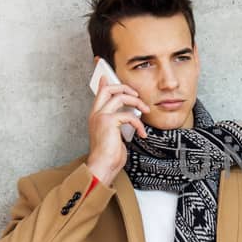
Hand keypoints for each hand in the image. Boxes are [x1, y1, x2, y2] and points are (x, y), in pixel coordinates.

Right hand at [88, 60, 148, 180]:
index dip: (104, 82)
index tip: (107, 74)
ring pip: (120, 97)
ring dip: (136, 102)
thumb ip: (119, 123)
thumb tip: (127, 116)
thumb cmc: (110, 155)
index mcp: (96, 115)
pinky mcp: (109, 122)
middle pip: (109, 89)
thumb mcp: (115, 135)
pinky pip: (128, 115)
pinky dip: (139, 124)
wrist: (103, 166)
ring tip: (145, 110)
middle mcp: (96, 114)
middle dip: (125, 87)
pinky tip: (142, 134)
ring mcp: (101, 117)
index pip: (100, 93)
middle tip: (137, 95)